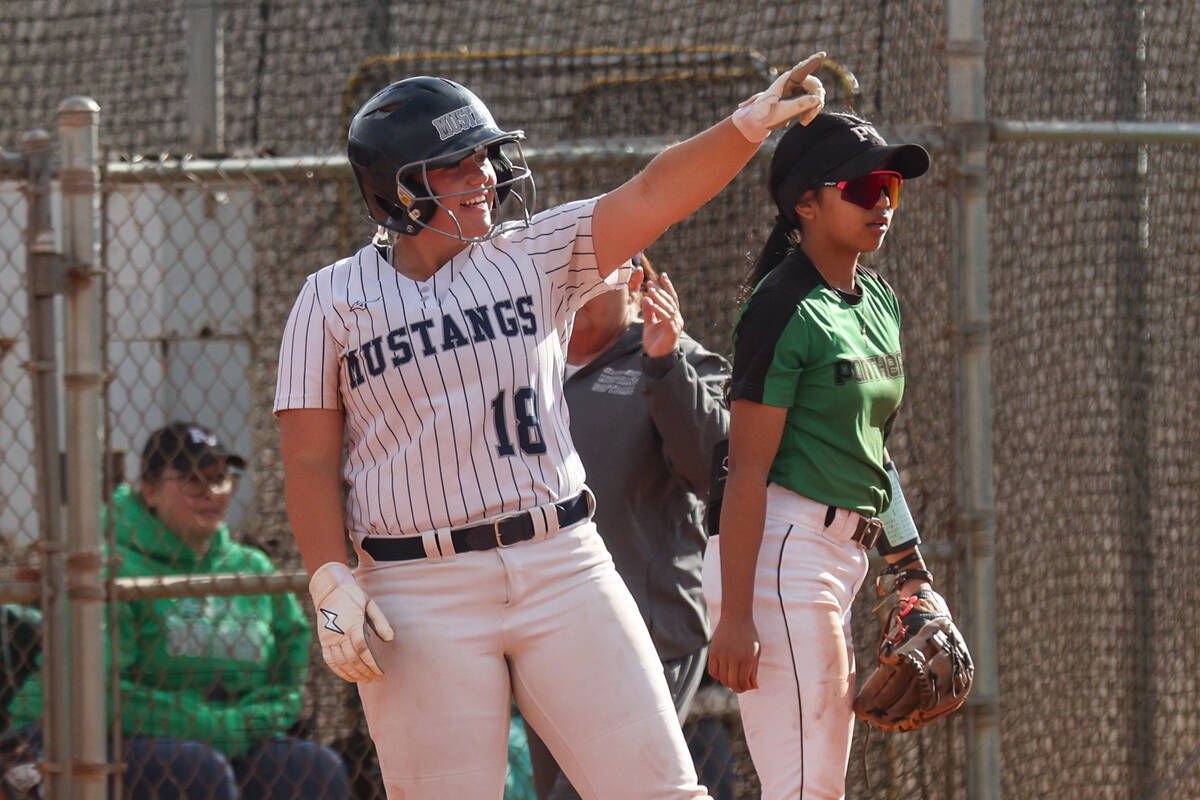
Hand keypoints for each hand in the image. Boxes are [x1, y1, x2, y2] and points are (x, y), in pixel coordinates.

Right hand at [308, 562, 394, 682]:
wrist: (329, 590)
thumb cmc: (352, 596)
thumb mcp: (369, 604)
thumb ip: (380, 622)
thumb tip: (390, 639)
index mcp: (351, 624)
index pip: (362, 649)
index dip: (371, 663)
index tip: (380, 672)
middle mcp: (338, 634)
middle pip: (352, 659)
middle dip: (365, 672)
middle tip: (376, 678)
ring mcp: (328, 639)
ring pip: (341, 662)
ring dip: (353, 674)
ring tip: (365, 680)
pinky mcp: (323, 641)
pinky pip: (330, 661)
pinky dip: (339, 671)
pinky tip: (349, 677)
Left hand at [641, 273, 683, 357]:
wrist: (657, 359)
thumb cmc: (655, 341)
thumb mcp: (649, 323)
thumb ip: (649, 312)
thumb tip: (646, 298)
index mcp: (672, 316)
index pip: (671, 298)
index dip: (667, 286)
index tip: (662, 275)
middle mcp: (676, 319)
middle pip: (670, 301)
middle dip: (660, 291)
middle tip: (650, 283)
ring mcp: (675, 325)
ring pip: (669, 308)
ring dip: (660, 298)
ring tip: (650, 291)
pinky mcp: (672, 332)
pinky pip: (666, 318)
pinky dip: (659, 310)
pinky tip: (652, 304)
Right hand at [707, 616, 760, 692]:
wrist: (736, 616)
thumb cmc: (749, 635)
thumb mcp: (756, 652)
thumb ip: (754, 670)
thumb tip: (753, 687)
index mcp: (747, 658)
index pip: (743, 682)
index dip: (745, 687)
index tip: (747, 686)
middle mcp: (734, 657)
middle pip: (732, 683)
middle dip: (737, 688)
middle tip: (740, 686)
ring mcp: (722, 655)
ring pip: (722, 678)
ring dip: (728, 682)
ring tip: (733, 678)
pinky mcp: (713, 652)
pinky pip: (713, 671)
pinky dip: (718, 675)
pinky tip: (724, 671)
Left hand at [732, 52, 826, 142]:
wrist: (760, 120)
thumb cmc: (765, 113)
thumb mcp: (779, 111)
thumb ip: (798, 105)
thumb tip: (817, 99)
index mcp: (787, 80)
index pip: (802, 69)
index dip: (813, 62)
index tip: (822, 54)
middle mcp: (796, 81)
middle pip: (815, 86)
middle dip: (815, 103)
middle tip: (805, 120)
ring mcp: (801, 89)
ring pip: (817, 95)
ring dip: (814, 109)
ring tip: (803, 122)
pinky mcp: (803, 97)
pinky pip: (815, 102)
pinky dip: (812, 112)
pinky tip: (803, 120)